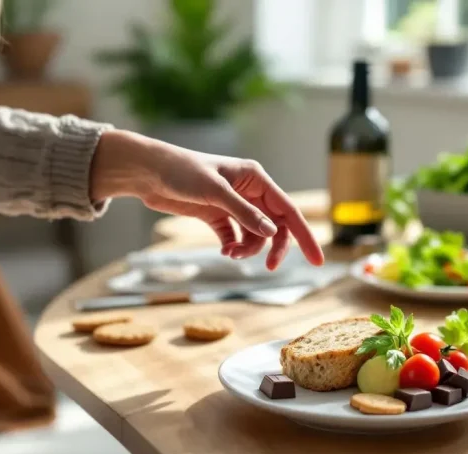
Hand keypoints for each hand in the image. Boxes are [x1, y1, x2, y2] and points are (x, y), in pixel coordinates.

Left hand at [90, 130, 323, 269]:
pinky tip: (225, 252)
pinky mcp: (217, 216)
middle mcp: (249, 191)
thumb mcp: (215, 192)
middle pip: (275, 226)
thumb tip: (272, 233)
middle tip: (269, 267)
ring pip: (255, 235)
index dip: (305, 236)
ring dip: (248, 249)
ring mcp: (233, 205)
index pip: (288, 211)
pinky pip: (236, 237)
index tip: (317, 260)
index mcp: (256, 179)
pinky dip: (234, 247)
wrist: (149, 172)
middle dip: (274, 247)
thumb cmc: (182, 172)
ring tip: (231, 255)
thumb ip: (244, 213)